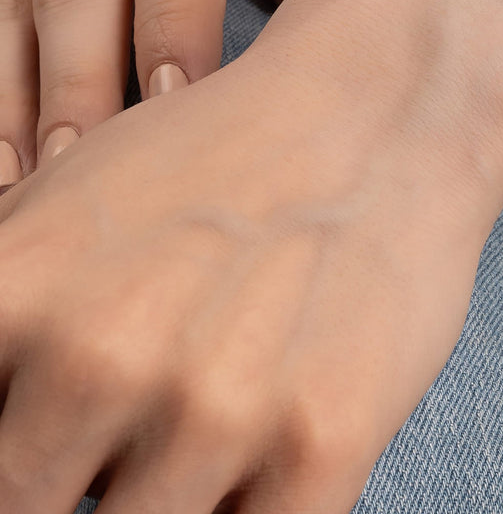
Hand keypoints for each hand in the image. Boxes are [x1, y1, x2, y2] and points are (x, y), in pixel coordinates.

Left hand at [0, 0, 502, 512]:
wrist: (378, 115)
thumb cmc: (226, 152)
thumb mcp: (62, 193)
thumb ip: (2, 304)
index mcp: (19, 296)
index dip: (11, 452)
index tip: (47, 442)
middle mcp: (103, 361)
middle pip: (33, 509)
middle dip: (72, 479)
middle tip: (127, 423)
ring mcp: (219, 412)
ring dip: (165, 492)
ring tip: (203, 409)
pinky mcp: (325, 445)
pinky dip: (242, 509)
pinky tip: (254, 452)